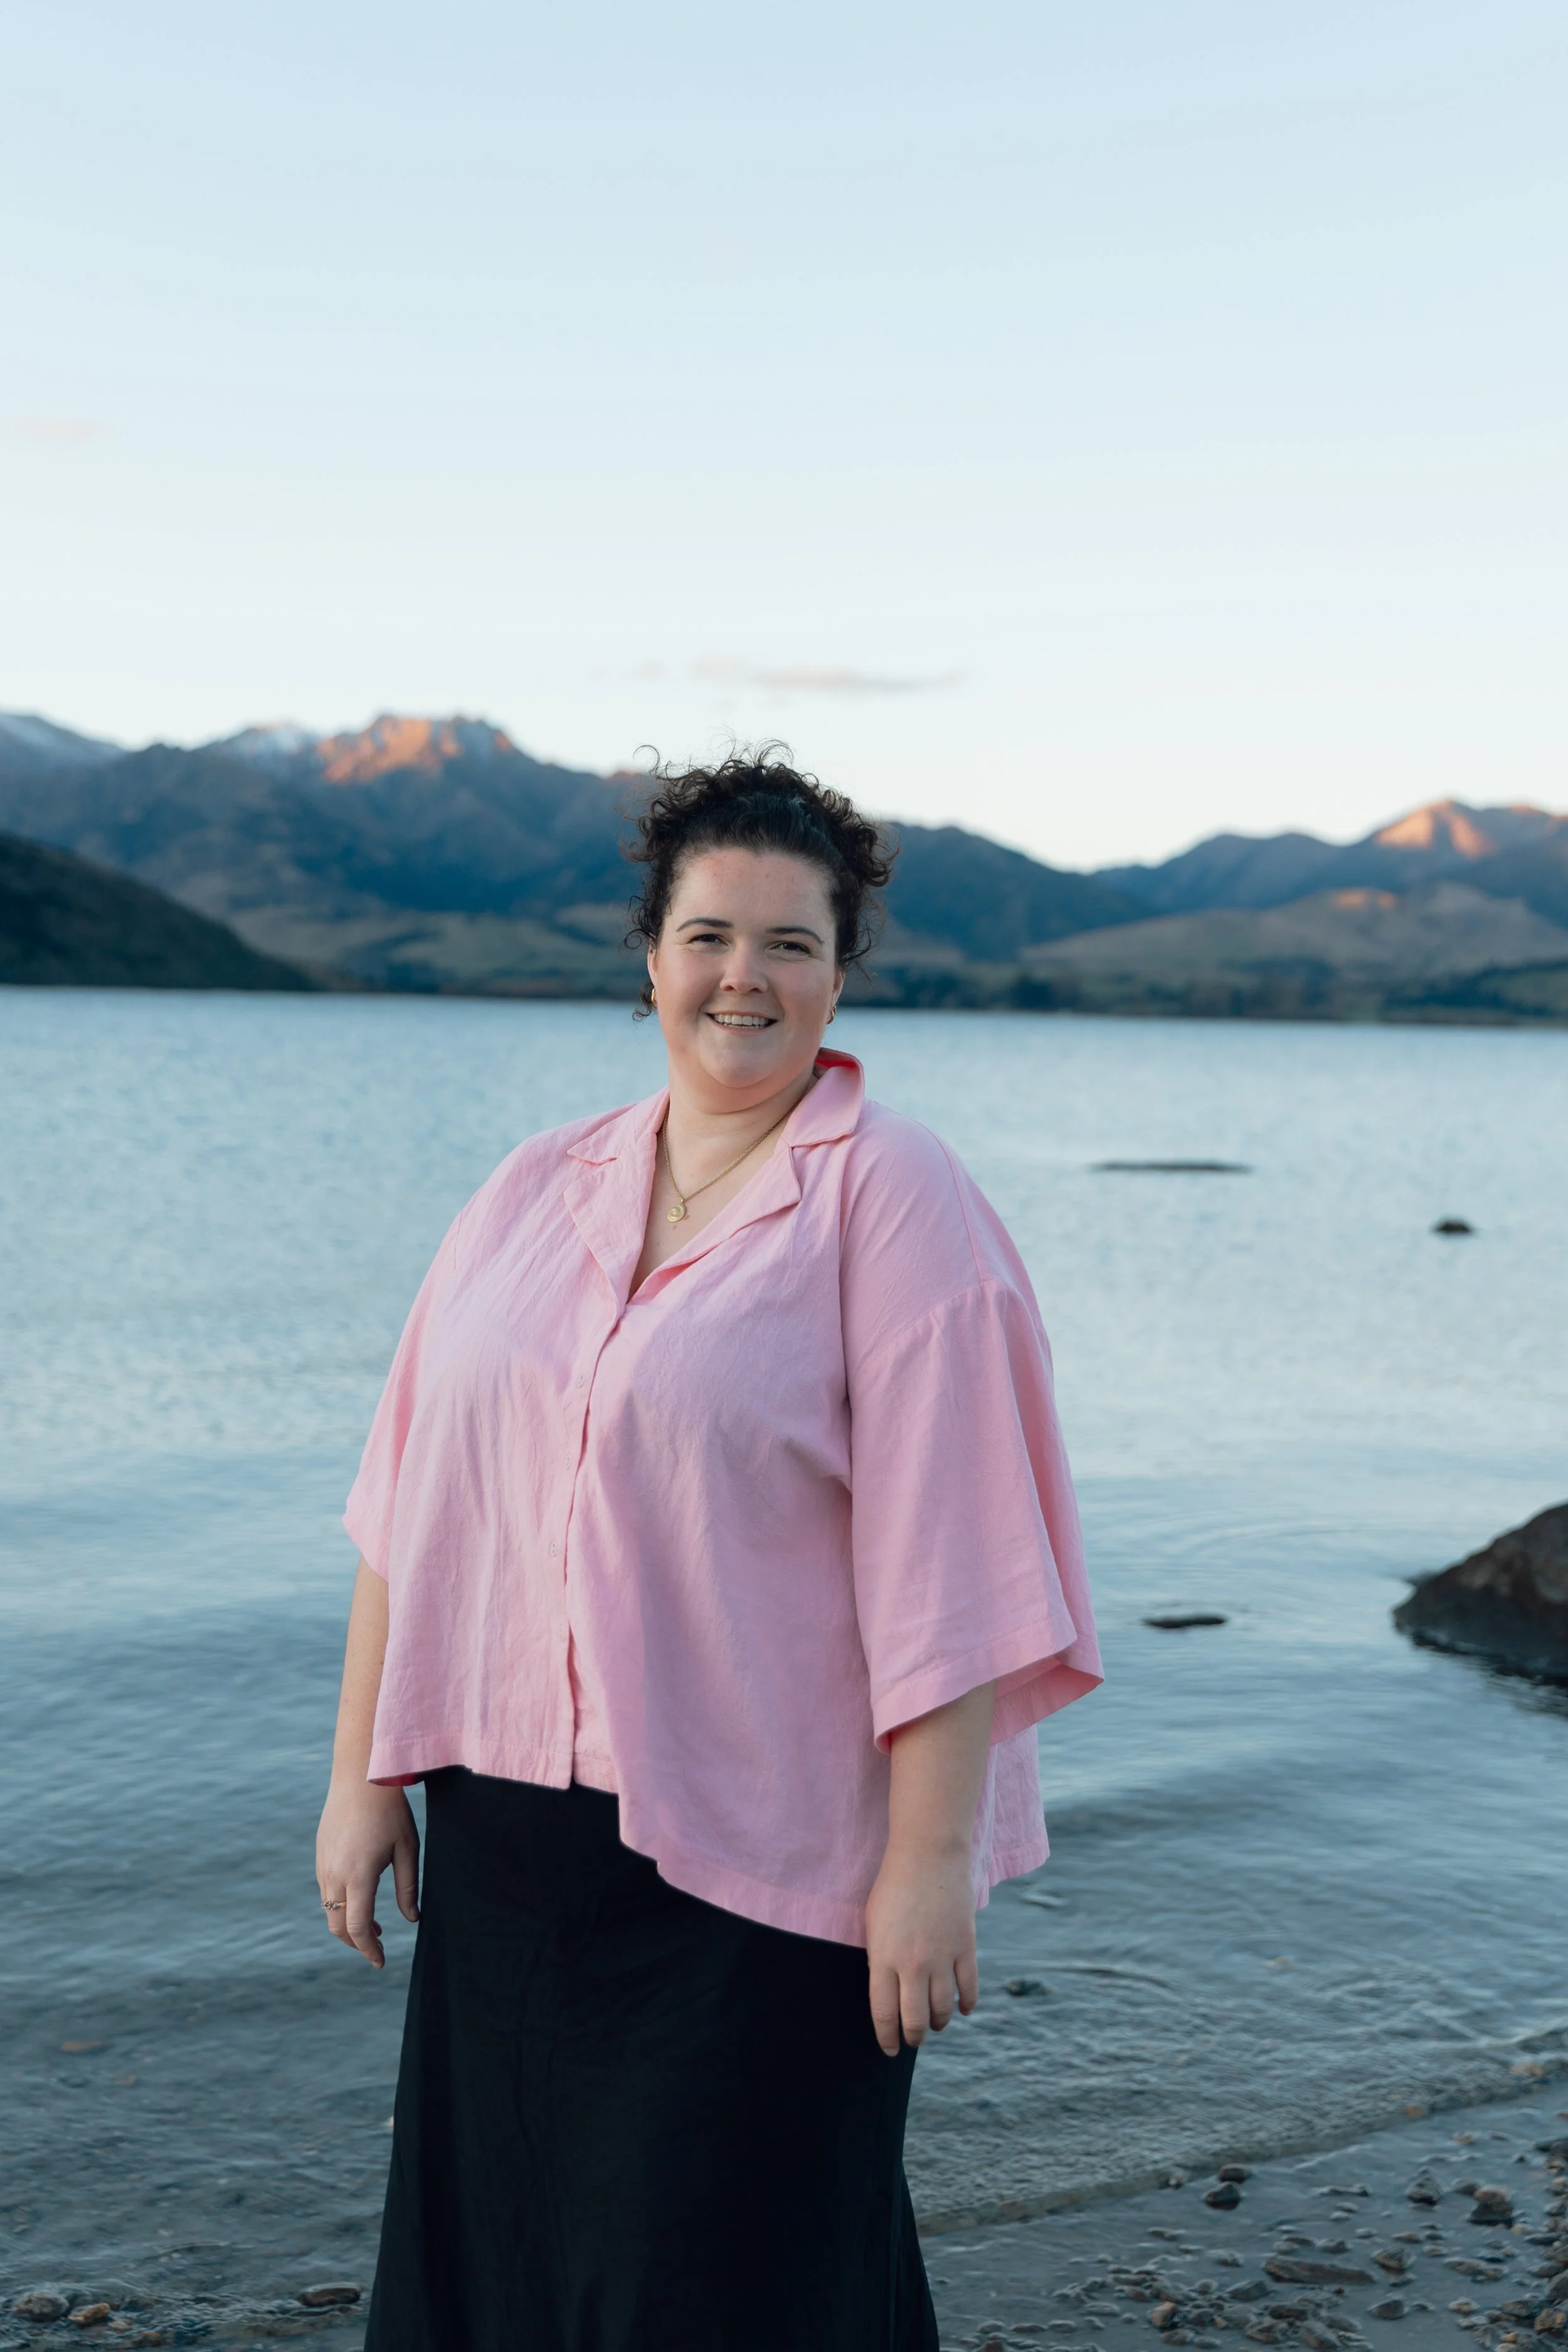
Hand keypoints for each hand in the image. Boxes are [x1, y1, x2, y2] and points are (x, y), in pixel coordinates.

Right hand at [315, 1773, 419, 1968]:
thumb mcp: (407, 1848)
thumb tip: (411, 1920)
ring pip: (329, 1910)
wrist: (360, 1776)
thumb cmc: (390, 1811)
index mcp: (358, 1876)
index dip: (369, 1950)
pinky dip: (340, 1905)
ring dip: (348, 1925)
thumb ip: (408, 1888)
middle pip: (338, 1926)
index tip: (381, 1963)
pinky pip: (326, 1891)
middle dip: (356, 1944)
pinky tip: (360, 1898)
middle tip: (376, 1948)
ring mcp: (323, 1865)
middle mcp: (334, 1874)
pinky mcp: (320, 1855)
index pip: (358, 1928)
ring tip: (374, 1926)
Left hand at [865, 1837, 978, 2055]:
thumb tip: (889, 1992)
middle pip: (914, 2019)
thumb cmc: (893, 1886)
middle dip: (913, 2037)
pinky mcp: (965, 1947)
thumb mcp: (873, 1924)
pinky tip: (962, 2009)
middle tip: (913, 2040)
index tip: (890, 2049)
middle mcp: (912, 1964)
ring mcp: (942, 1957)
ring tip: (934, 2024)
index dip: (887, 2037)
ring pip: (942, 2009)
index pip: (884, 2013)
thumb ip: (879, 1960)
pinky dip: (966, 2004)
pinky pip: (968, 1988)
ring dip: (938, 2022)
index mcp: (883, 1958)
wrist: (928, 1855)